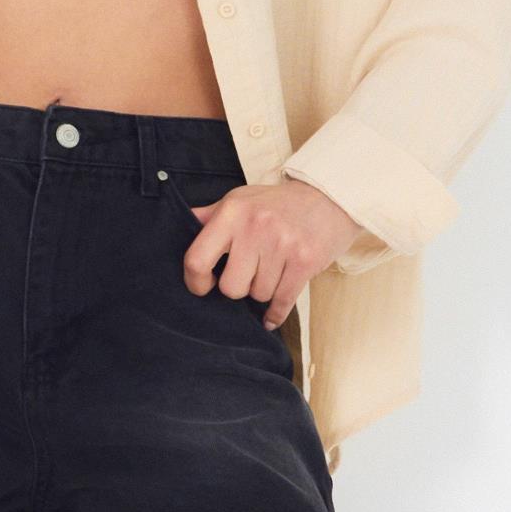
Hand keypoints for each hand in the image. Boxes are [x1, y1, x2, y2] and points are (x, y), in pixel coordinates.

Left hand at [184, 179, 365, 330]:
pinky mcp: (305, 261)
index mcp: (233, 212)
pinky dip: (275, 313)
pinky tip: (271, 315)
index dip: (195, 281)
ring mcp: (282, 244)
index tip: (203, 285)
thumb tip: (182, 223)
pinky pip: (282, 302)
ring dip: (262, 291)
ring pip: (258, 295)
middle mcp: (255, 226)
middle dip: (238, 287)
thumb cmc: (277, 203)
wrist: (328, 196)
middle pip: (231, 287)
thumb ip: (210, 216)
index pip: (197, 258)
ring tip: (271, 272)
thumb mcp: (240, 199)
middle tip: (248, 274)